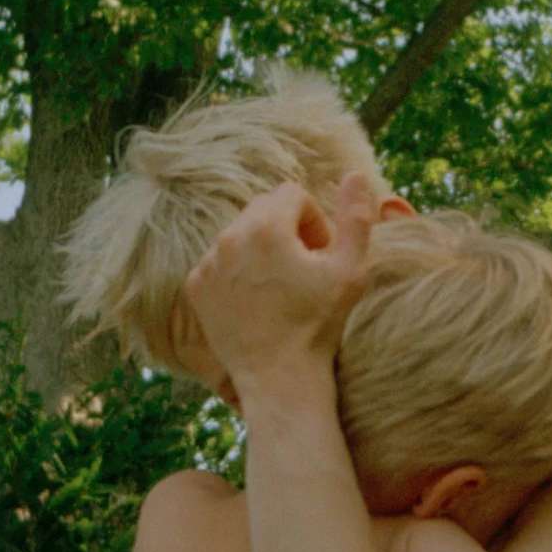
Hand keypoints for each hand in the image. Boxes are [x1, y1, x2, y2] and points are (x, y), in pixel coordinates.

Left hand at [183, 172, 375, 390]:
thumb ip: (356, 216)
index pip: (293, 194)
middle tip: (303, 269)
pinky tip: (257, 300)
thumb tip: (354, 173)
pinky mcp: (196, 287)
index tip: (321, 253)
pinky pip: (219, 261)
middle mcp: (229, 237)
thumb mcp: (351, 269)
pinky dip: (237, 271)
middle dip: (287, 229)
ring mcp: (207, 263)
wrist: (279, 378)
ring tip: (281, 287)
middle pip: (263, 209)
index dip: (314, 220)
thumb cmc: (319, 324)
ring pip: (240, 234)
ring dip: (262, 249)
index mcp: (266, 226)